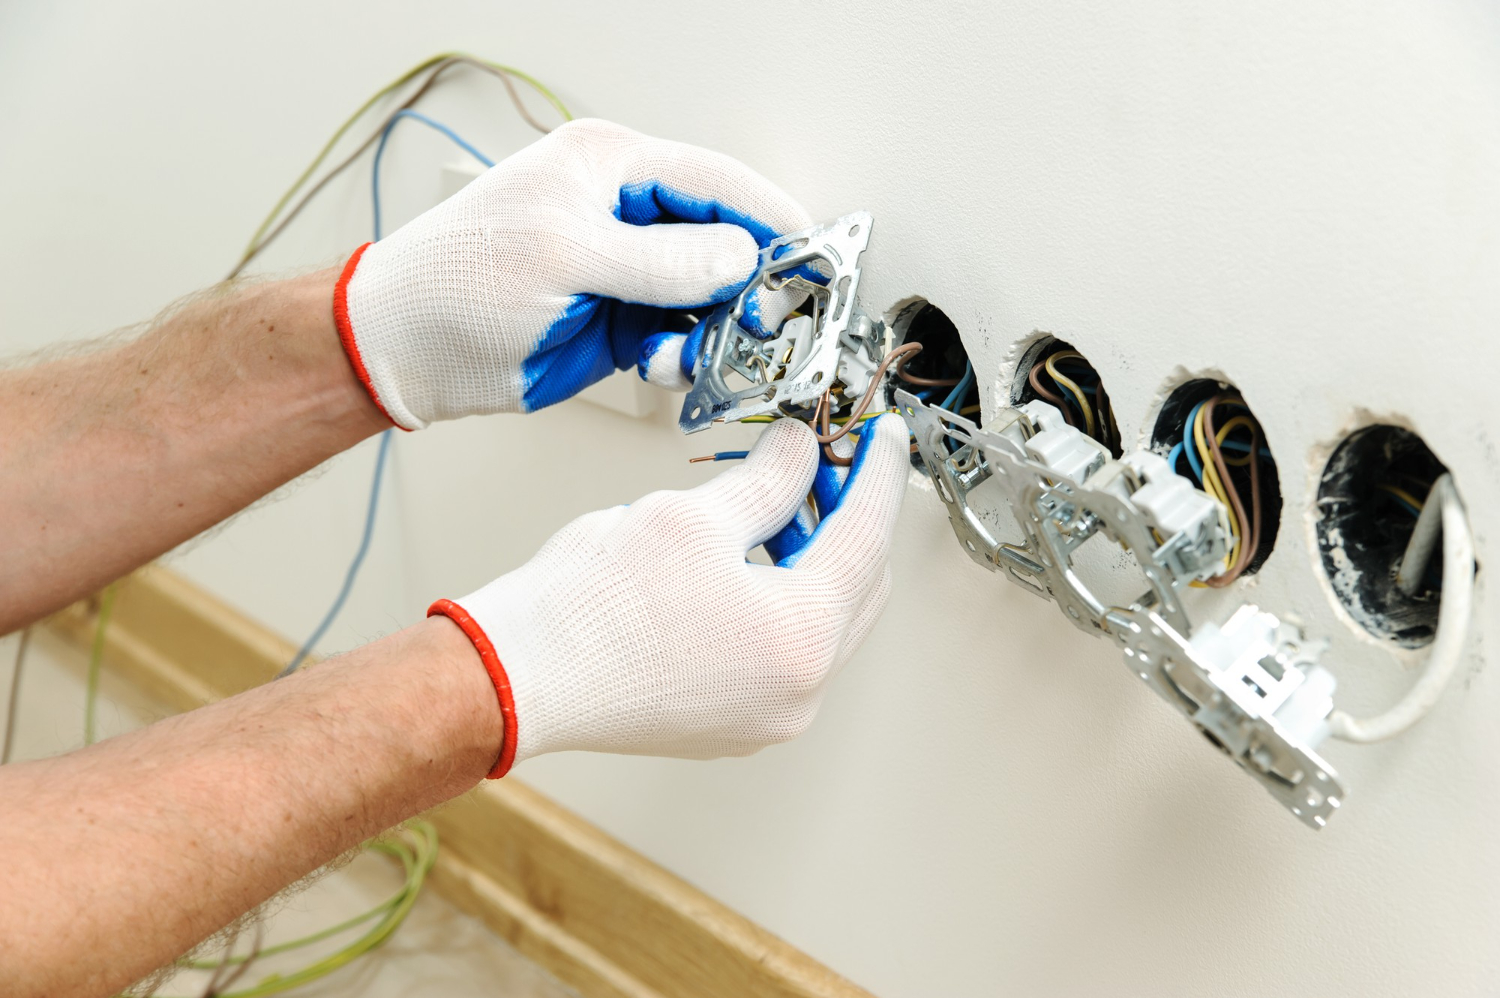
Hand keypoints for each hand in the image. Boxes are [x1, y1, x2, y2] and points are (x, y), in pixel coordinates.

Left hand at [336, 118, 809, 428]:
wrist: (406, 351)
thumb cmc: (457, 284)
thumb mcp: (567, 259)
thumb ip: (661, 260)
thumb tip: (741, 256)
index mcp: (610, 166)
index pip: (717, 180)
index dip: (772, 219)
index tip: (814, 261)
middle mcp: (623, 211)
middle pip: (724, 239)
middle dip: (747, 286)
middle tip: (764, 325)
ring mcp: (625, 268)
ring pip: (709, 295)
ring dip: (714, 330)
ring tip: (688, 354)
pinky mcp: (620, 318)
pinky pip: (681, 334)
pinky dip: (686, 355)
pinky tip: (664, 366)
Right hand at [428, 414, 909, 774]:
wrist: (519, 676)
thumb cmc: (589, 608)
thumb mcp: (695, 515)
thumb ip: (769, 479)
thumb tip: (799, 451)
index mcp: (801, 637)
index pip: (867, 536)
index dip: (879, 472)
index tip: (883, 437)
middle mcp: (798, 691)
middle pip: (858, 586)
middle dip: (847, 517)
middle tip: (824, 462)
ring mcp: (766, 716)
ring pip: (821, 622)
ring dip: (811, 558)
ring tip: (775, 505)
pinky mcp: (731, 723)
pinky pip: (782, 652)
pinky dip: (780, 600)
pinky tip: (747, 560)